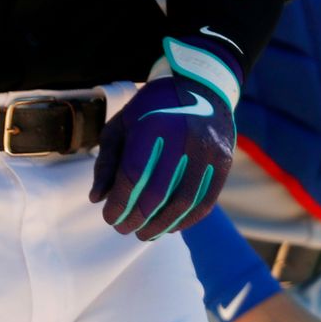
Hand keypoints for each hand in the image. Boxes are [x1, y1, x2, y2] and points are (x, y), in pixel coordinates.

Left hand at [90, 43, 238, 239]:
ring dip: (161, 226)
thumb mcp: (122, 124)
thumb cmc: (153, 109)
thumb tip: (97, 198)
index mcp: (153, 123)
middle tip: (124, 229)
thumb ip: (108, 160)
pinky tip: (170, 227)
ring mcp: (208, 150)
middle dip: (137, 218)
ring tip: (145, 234)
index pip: (133, 174)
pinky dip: (186, 220)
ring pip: (183, 203)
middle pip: (157, 193)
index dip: (119, 202)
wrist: (200, 87)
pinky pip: (205, 201)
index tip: (109, 217)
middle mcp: (184, 136)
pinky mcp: (223, 161)